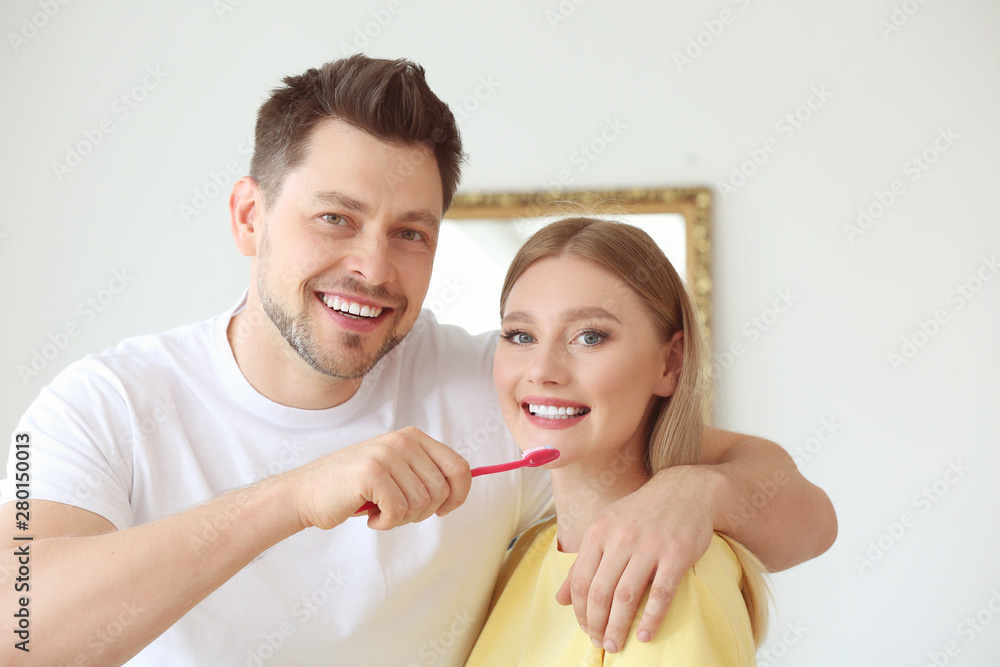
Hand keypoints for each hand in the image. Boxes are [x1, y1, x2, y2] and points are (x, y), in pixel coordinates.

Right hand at [287, 426, 471, 530]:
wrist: (306, 493)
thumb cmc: (353, 489)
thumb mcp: (395, 471)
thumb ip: (424, 473)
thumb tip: (462, 487)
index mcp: (413, 438)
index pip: (458, 467)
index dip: (459, 494)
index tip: (444, 510)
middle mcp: (402, 441)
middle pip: (441, 490)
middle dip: (423, 512)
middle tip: (396, 512)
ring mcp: (386, 455)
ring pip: (421, 504)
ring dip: (402, 518)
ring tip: (380, 511)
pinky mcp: (372, 473)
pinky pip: (399, 511)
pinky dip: (387, 523)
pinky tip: (371, 516)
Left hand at [556, 465, 720, 652]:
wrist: (684, 490)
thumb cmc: (640, 514)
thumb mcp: (605, 529)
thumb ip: (582, 563)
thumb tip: (560, 599)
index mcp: (599, 531)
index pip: (581, 581)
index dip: (580, 611)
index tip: (586, 628)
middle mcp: (621, 538)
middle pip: (601, 593)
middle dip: (597, 624)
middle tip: (600, 643)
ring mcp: (649, 546)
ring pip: (626, 596)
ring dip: (618, 627)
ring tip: (616, 645)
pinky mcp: (676, 554)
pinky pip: (661, 593)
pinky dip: (651, 618)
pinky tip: (644, 635)